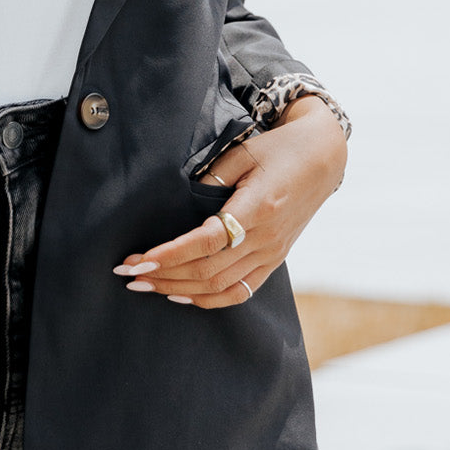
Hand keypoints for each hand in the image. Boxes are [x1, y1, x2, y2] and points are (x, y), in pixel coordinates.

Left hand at [112, 95, 347, 307]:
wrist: (322, 158)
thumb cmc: (277, 149)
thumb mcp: (242, 152)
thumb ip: (210, 178)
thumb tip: (178, 201)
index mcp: (258, 209)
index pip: (207, 242)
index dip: (170, 254)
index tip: (138, 259)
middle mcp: (267, 239)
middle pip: (208, 271)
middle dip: (164, 276)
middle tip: (127, 273)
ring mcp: (272, 254)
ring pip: (221, 287)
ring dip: (179, 290)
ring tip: (145, 286)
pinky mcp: (274, 260)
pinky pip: (241, 292)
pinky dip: (209, 299)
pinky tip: (182, 296)